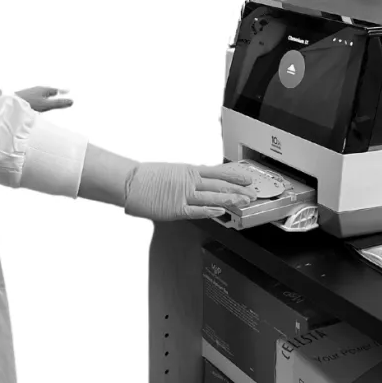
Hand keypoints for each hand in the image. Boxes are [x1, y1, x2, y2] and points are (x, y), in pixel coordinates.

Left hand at [15, 86, 73, 112]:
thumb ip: (58, 104)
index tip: (68, 90)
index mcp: (43, 89)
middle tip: (58, 92)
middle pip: (48, 91)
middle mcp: (36, 89)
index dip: (62, 91)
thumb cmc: (29, 103)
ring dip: (45, 95)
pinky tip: (35, 103)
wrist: (10, 103)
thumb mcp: (46, 105)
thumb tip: (72, 101)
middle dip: (53, 92)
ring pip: (40, 93)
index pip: (55, 90)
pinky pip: (34, 96)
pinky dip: (39, 98)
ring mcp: (29, 92)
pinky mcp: (24, 97)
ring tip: (47, 97)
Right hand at [123, 162, 255, 220]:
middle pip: (219, 185)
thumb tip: (202, 178)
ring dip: (230, 199)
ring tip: (244, 201)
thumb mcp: (173, 171)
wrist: (129, 182)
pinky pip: (196, 210)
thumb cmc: (147, 177)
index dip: (235, 175)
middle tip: (252, 193)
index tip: (248, 178)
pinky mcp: (175, 209)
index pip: (218, 172)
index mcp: (189, 171)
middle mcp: (189, 181)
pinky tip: (221, 211)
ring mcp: (183, 195)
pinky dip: (209, 211)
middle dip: (238, 189)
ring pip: (212, 197)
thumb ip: (188, 176)